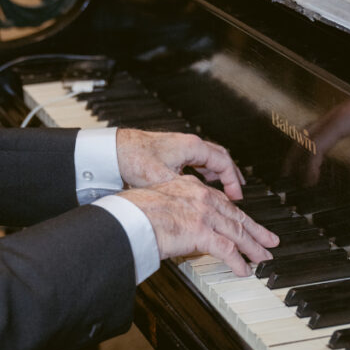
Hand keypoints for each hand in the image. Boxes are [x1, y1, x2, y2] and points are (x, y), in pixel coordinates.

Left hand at [116, 129, 244, 200]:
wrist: (112, 149)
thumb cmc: (133, 157)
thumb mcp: (162, 179)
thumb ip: (184, 190)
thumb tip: (199, 205)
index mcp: (192, 147)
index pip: (224, 162)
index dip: (233, 181)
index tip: (237, 197)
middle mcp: (188, 144)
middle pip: (220, 158)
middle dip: (231, 175)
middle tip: (237, 193)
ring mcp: (180, 147)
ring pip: (208, 159)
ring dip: (218, 173)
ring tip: (224, 190)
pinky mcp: (171, 153)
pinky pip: (196, 161)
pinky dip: (204, 172)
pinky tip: (201, 184)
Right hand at [118, 174, 277, 275]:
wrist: (128, 216)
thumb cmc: (132, 212)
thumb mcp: (157, 202)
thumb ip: (173, 211)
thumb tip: (175, 227)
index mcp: (190, 187)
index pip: (221, 202)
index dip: (237, 215)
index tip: (246, 222)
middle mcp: (201, 197)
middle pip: (236, 216)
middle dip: (255, 230)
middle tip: (269, 240)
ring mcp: (203, 215)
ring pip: (237, 232)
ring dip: (253, 247)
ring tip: (264, 257)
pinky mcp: (202, 232)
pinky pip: (227, 250)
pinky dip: (238, 262)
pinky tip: (245, 270)